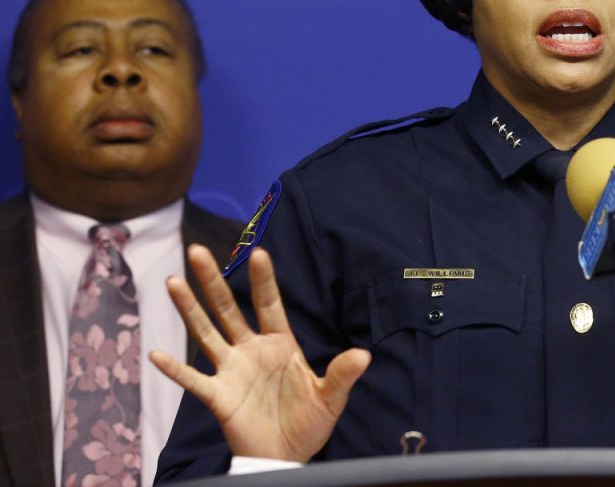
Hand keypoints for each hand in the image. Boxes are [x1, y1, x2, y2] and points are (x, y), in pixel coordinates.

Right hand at [150, 245, 370, 461]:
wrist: (287, 457)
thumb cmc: (309, 423)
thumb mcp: (331, 398)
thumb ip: (343, 375)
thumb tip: (364, 355)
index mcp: (280, 344)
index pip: (269, 304)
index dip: (263, 280)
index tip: (258, 252)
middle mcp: (251, 350)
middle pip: (228, 309)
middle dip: (213, 280)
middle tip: (197, 250)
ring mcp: (232, 371)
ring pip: (206, 333)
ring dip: (189, 308)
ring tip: (173, 281)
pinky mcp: (219, 396)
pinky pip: (194, 380)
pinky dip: (175, 369)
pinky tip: (157, 354)